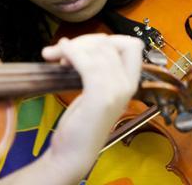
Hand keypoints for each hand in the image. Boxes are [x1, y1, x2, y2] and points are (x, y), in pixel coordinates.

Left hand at [0, 33, 143, 184]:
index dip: (109, 38)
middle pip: (110, 43)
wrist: (74, 152)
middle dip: (85, 41)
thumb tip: (87, 42)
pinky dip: (71, 52)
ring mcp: (116, 91)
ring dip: (74, 47)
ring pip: (98, 50)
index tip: (88, 47)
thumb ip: (100, 68)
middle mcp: (127, 85)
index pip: (132, 44)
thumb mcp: (97, 90)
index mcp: (131, 82)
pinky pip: (87, 63)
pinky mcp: (100, 97)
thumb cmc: (83, 121)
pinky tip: (60, 52)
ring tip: (58, 57)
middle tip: (65, 50)